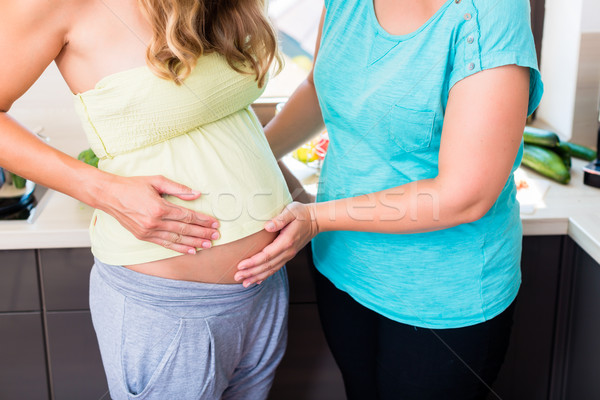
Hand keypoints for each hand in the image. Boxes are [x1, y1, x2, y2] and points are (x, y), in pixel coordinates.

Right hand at [98, 174, 218, 254]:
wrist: (109, 195)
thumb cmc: (133, 185)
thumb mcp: (156, 181)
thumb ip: (178, 188)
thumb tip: (196, 194)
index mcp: (159, 207)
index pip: (187, 216)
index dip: (203, 220)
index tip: (214, 223)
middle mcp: (154, 222)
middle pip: (184, 229)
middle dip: (202, 233)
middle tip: (216, 236)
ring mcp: (148, 231)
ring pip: (176, 239)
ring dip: (194, 243)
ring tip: (208, 245)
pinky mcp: (143, 236)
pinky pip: (165, 244)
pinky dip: (179, 248)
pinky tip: (190, 250)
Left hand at [235, 202, 318, 286]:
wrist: (316, 220)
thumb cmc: (301, 213)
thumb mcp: (291, 211)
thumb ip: (280, 219)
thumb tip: (268, 226)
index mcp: (286, 241)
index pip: (267, 255)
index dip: (253, 262)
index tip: (240, 265)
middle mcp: (288, 251)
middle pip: (267, 266)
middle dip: (251, 272)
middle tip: (237, 276)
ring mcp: (289, 255)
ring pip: (271, 269)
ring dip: (257, 276)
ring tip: (244, 282)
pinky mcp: (288, 255)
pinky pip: (276, 268)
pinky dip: (266, 275)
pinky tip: (257, 280)